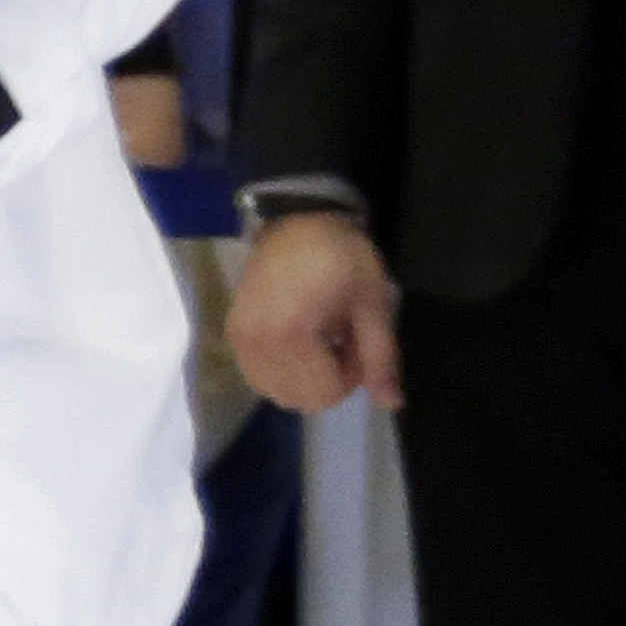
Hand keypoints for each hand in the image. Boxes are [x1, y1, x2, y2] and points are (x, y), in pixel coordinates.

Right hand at [227, 208, 404, 415]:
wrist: (296, 221)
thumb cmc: (341, 257)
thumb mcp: (372, 304)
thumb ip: (381, 357)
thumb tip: (392, 404)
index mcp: (292, 335)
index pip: (325, 394)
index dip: (351, 377)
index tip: (358, 343)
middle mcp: (257, 345)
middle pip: (299, 399)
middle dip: (328, 381)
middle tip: (340, 342)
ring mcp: (240, 342)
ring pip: (277, 393)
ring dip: (304, 379)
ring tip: (318, 342)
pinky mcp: (233, 337)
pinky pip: (260, 378)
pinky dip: (283, 372)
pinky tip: (297, 341)